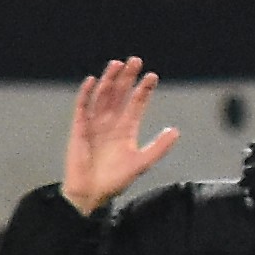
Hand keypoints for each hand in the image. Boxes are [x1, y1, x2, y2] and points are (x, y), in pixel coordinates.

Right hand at [61, 59, 177, 212]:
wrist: (91, 193)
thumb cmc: (115, 180)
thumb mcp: (141, 162)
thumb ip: (158, 147)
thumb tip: (175, 131)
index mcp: (126, 129)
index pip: (136, 103)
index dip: (143, 90)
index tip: (152, 76)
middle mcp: (111, 122)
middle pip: (120, 94)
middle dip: (127, 78)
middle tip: (135, 60)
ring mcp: (94, 123)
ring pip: (102, 96)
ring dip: (109, 80)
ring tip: (117, 64)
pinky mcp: (79, 128)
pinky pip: (82, 107)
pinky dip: (86, 93)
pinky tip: (93, 80)